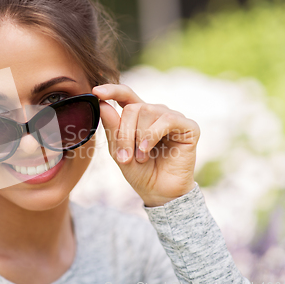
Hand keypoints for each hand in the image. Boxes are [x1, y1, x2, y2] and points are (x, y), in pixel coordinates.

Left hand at [92, 84, 199, 206]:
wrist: (159, 193)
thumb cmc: (140, 172)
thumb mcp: (119, 151)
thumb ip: (112, 128)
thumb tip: (102, 104)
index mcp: (139, 116)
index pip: (126, 95)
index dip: (112, 90)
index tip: (96, 92)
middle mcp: (157, 113)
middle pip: (133, 107)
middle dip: (124, 133)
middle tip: (124, 157)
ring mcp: (173, 118)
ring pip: (148, 111)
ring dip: (138, 137)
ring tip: (139, 157)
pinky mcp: (189, 127)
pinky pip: (166, 120)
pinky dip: (151, 135)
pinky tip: (146, 149)